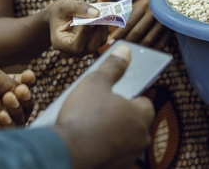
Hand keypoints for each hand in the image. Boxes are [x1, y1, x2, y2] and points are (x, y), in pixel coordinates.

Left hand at [0, 57, 34, 132]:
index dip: (27, 82)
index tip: (29, 76)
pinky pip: (7, 132)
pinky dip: (11, 122)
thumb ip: (7, 80)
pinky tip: (2, 113)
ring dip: (20, 108)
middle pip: (23, 103)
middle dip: (26, 95)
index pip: (19, 85)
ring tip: (9, 99)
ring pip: (19, 117)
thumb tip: (23, 90)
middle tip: (20, 90)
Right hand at [48, 0, 108, 56]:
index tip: (91, 18)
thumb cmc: (59, 12)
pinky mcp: (91, 45)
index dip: (85, 33)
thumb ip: (78, 8)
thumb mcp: (64, 6)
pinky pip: (102, 39)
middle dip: (98, 31)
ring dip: (103, 28)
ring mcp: (83, 50)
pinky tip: (102, 17)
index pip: (75, 45)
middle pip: (90, 47)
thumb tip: (97, 13)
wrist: (59, 17)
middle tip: (102, 15)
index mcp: (60, 43)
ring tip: (103, 14)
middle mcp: (71, 51)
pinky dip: (104, 28)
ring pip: (99, 43)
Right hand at [54, 45, 154, 168]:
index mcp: (141, 115)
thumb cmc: (83, 115)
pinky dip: (104, 146)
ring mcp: (129, 156)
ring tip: (90, 123)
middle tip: (99, 107)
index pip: (144, 101)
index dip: (129, 95)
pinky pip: (113, 152)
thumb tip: (126, 50)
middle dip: (119, 114)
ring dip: (112, 131)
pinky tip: (87, 139)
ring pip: (123, 138)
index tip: (114, 93)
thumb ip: (113, 66)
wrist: (65, 152)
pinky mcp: (115, 168)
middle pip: (134, 120)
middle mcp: (141, 138)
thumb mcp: (96, 82)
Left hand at [108, 0, 172, 49]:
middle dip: (126, 43)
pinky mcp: (172, 29)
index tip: (110, 42)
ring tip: (128, 54)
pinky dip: (151, 51)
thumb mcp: (134, 6)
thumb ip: (122, 15)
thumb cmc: (145, 6)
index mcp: (143, 6)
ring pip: (149, 39)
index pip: (128, 23)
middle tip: (118, 51)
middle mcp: (154, 12)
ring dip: (137, 48)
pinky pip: (161, 44)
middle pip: (138, 32)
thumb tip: (108, 28)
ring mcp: (164, 21)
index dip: (119, 34)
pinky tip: (144, 54)